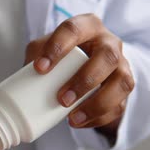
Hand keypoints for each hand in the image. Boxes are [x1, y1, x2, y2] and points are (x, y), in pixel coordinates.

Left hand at [25, 14, 134, 136]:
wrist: (85, 68)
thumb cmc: (62, 56)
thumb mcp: (46, 48)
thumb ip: (35, 54)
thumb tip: (25, 73)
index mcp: (88, 26)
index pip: (74, 29)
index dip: (57, 47)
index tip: (40, 68)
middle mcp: (110, 43)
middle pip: (107, 56)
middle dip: (84, 80)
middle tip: (61, 99)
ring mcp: (122, 66)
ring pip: (122, 82)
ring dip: (97, 103)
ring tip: (72, 118)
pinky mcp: (124, 90)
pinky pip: (119, 105)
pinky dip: (99, 117)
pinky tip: (80, 123)